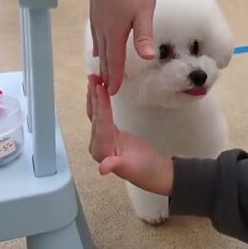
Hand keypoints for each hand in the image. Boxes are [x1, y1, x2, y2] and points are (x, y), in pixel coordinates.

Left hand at [87, 74, 173, 195]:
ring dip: (95, 96)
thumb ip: (115, 165)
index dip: (100, 105)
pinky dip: (101, 102)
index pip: (100, 123)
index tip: (100, 88)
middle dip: (94, 96)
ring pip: (96, 114)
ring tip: (94, 78)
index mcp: (101, 150)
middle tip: (93, 76)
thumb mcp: (131, 166)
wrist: (154, 172)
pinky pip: (103, 115)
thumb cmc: (144, 170)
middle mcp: (97, 144)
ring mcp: (102, 138)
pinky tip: (101, 91)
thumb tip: (103, 169)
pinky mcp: (109, 134)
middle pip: (94, 116)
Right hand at [89, 0, 158, 94]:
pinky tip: (99, 45)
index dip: (114, 77)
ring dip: (101, 59)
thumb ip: (144, 36)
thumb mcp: (145, 9)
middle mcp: (101, 24)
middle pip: (104, 54)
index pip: (113, 60)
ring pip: (98, 42)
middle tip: (107, 89)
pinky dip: (98, 43)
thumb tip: (147, 59)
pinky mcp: (96, 3)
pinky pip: (95, 30)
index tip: (113, 92)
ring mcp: (96, 13)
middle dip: (106, 72)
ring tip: (103, 72)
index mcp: (113, 29)